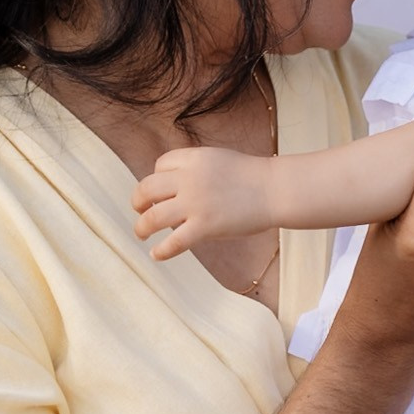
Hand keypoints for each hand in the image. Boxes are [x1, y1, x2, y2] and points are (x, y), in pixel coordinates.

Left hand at [132, 145, 273, 259]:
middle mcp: (189, 179)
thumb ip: (195, 169)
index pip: (160, 166)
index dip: (157, 179)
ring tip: (142, 234)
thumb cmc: (252, 177)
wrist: (275, 190)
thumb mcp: (218, 159)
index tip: (161, 192)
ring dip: (141, 227)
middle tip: (140, 211)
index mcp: (194, 159)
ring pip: (153, 217)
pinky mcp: (205, 226)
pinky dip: (161, 251)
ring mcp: (196, 203)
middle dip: (138, 201)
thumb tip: (172, 186)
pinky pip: (174, 242)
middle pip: (147, 188)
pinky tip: (156, 254)